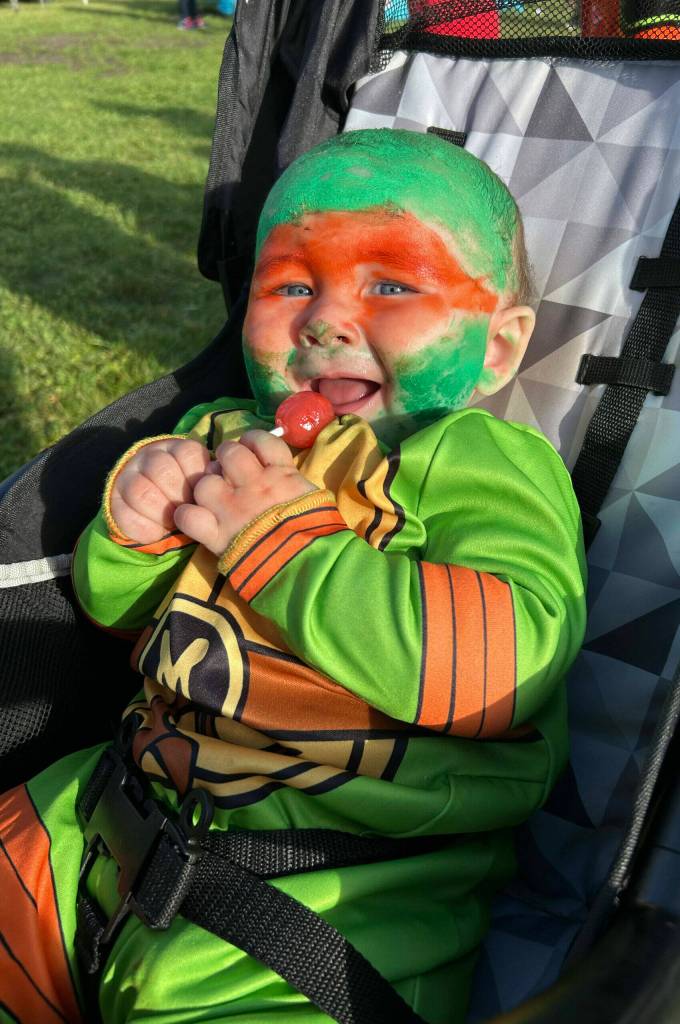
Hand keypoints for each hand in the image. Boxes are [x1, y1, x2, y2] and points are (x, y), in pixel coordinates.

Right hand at [110, 438, 211, 543]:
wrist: (157, 509)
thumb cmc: (190, 495)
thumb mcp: (205, 483)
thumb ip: (212, 478)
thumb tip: (216, 474)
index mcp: (176, 448)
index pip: (188, 453)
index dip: (197, 478)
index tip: (201, 495)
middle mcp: (149, 456)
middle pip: (162, 470)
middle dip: (178, 498)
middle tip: (186, 511)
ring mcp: (128, 476)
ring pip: (140, 491)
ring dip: (161, 514)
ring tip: (171, 523)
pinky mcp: (114, 501)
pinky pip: (126, 515)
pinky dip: (145, 530)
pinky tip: (157, 533)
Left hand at [174, 430, 316, 554]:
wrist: (310, 564)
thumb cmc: (320, 533)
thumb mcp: (316, 498)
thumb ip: (295, 483)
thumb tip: (285, 476)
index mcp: (280, 474)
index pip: (259, 439)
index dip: (251, 442)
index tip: (251, 452)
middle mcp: (253, 484)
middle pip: (227, 453)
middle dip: (225, 460)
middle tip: (229, 476)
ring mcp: (231, 508)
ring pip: (204, 482)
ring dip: (206, 489)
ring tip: (214, 501)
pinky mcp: (216, 535)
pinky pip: (187, 516)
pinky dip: (188, 517)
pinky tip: (197, 520)